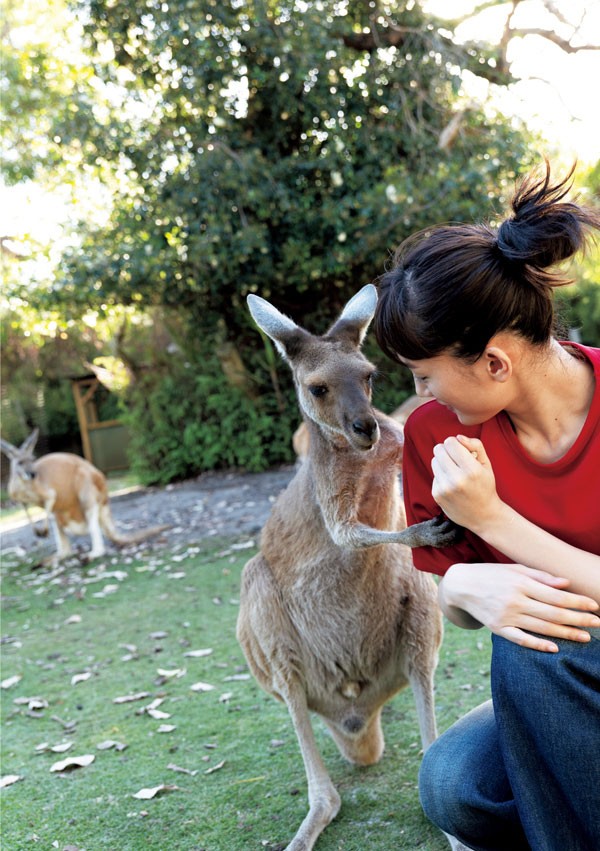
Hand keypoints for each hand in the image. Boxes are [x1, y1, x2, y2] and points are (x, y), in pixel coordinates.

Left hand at [431, 435, 501, 531]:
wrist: (484, 516)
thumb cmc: (486, 486)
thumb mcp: (487, 464)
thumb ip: (475, 445)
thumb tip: (457, 437)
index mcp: (471, 470)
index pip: (450, 442)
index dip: (454, 443)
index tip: (460, 449)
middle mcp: (456, 479)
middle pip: (438, 449)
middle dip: (446, 450)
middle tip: (455, 457)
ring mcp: (445, 488)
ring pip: (434, 461)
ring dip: (443, 462)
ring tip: (454, 471)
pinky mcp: (437, 495)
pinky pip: (434, 475)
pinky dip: (441, 476)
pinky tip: (452, 484)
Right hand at [440, 562, 599, 651]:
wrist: (461, 585)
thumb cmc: (492, 574)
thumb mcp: (515, 568)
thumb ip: (541, 576)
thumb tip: (566, 583)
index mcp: (521, 583)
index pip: (556, 595)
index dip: (577, 602)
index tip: (594, 605)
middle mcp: (515, 600)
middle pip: (553, 613)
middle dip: (578, 619)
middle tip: (598, 623)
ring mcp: (506, 616)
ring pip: (541, 628)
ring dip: (566, 633)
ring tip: (585, 637)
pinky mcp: (498, 628)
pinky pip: (521, 639)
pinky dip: (538, 644)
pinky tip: (554, 648)